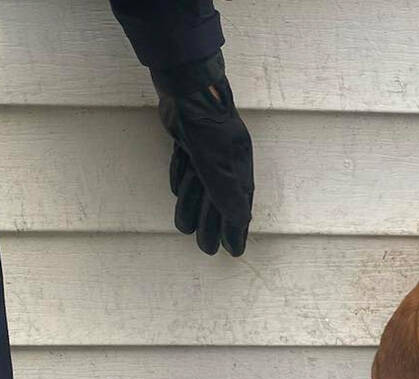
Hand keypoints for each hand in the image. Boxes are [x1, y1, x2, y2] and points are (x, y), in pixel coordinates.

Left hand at [150, 51, 253, 255]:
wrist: (188, 88)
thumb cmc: (207, 126)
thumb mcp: (216, 163)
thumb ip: (226, 192)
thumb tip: (242, 221)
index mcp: (238, 168)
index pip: (239, 207)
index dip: (236, 230)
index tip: (233, 251)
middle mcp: (226, 161)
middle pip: (219, 200)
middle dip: (213, 225)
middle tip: (206, 248)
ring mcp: (207, 150)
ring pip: (201, 186)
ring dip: (193, 208)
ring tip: (185, 229)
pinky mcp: (189, 139)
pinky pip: (187, 168)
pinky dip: (182, 181)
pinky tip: (176, 192)